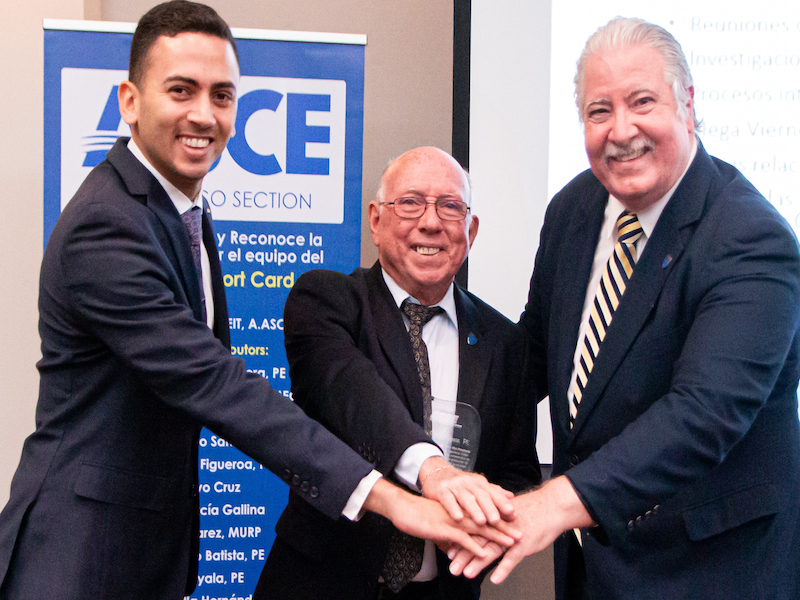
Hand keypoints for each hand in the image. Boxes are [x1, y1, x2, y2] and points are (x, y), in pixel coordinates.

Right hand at [363, 478, 520, 556]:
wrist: (403, 507)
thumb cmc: (422, 512)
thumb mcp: (442, 516)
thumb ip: (455, 522)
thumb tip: (464, 535)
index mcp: (461, 506)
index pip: (485, 510)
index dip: (501, 516)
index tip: (516, 522)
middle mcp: (460, 511)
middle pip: (487, 518)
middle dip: (505, 526)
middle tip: (519, 533)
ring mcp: (453, 519)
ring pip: (478, 527)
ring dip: (495, 535)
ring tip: (509, 542)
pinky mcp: (443, 528)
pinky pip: (461, 538)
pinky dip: (473, 546)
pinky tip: (482, 553)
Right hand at [419, 456, 514, 524]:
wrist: (435, 471)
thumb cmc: (459, 483)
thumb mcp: (476, 486)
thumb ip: (493, 492)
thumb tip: (511, 497)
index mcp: (480, 483)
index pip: (494, 493)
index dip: (503, 503)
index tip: (513, 514)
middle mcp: (469, 483)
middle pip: (481, 496)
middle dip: (490, 508)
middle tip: (497, 521)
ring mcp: (455, 486)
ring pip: (466, 498)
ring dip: (474, 510)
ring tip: (481, 522)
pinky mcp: (441, 490)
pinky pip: (448, 500)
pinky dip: (453, 508)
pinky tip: (458, 518)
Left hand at [449, 476, 593, 582]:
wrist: (552, 506)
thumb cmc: (531, 510)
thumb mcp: (510, 512)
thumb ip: (496, 519)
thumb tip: (484, 526)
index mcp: (494, 517)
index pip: (473, 530)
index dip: (461, 540)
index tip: (449, 551)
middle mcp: (500, 526)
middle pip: (478, 541)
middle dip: (464, 554)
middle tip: (452, 567)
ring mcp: (511, 535)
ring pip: (491, 550)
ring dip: (478, 563)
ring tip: (467, 574)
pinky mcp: (524, 544)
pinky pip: (512, 558)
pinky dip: (503, 569)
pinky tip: (495, 579)